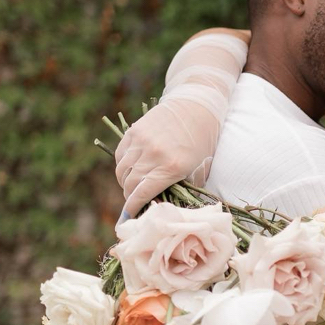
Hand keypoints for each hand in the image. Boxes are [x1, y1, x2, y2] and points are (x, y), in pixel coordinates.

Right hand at [116, 28, 248, 216]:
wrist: (197, 107)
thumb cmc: (203, 142)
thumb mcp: (199, 169)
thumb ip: (183, 187)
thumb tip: (163, 205)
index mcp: (172, 168)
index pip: (142, 194)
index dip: (133, 208)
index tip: (129, 217)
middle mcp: (153, 155)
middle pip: (130, 184)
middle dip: (129, 196)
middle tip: (132, 202)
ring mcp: (142, 142)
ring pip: (122, 170)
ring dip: (124, 182)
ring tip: (131, 187)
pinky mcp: (135, 131)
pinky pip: (120, 155)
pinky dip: (122, 166)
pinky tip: (130, 170)